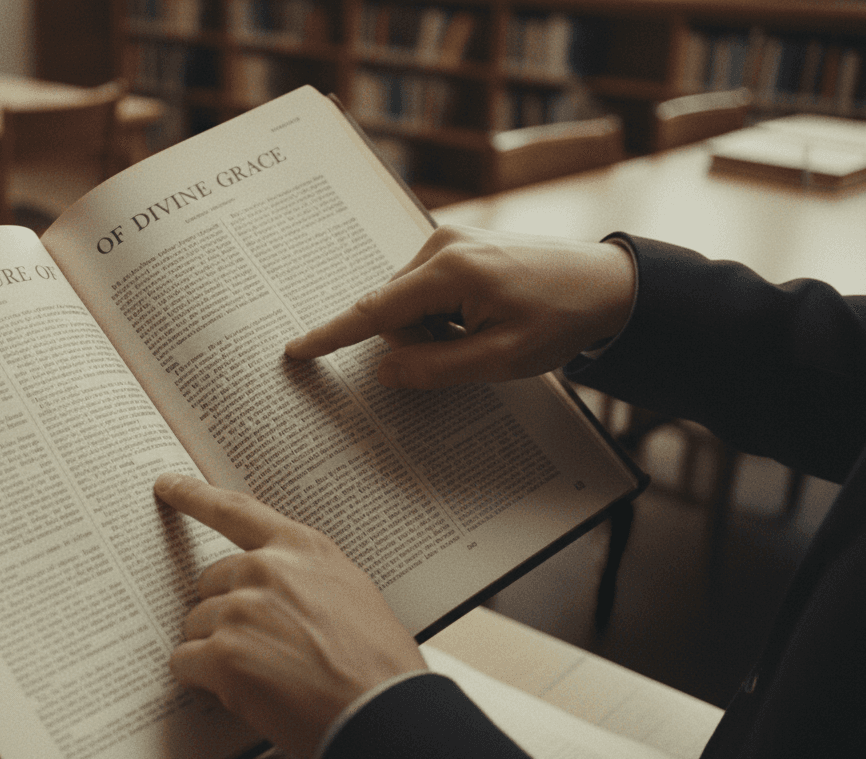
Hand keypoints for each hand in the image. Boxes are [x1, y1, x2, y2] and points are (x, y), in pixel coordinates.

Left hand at [156, 473, 425, 758]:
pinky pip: (185, 662)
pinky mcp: (224, 654)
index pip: (234, 510)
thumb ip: (302, 577)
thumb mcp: (350, 592)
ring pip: (196, 625)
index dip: (194, 496)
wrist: (383, 711)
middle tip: (262, 648)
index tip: (166, 485)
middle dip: (224, 614)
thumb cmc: (377, 663)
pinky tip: (241, 691)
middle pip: (209, 583)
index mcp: (300, 548)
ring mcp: (241, 609)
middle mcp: (265, 570)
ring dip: (217, 651)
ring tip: (265, 675)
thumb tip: (270, 589)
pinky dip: (202, 680)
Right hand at [285, 225, 635, 388]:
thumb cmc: (561, 319)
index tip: (295, 349)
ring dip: (435, 329)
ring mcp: (451, 239)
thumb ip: (436, 369)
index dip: (332, 335)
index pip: (374, 310)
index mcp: (450, 271)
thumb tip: (385, 371)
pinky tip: (485, 316)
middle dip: (418, 342)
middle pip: (394, 310)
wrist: (610, 283)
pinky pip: (429, 290)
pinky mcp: (460, 244)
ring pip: (410, 303)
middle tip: (472, 352)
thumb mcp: (500, 359)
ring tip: (488, 331)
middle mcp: (442, 244)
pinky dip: (445, 314)